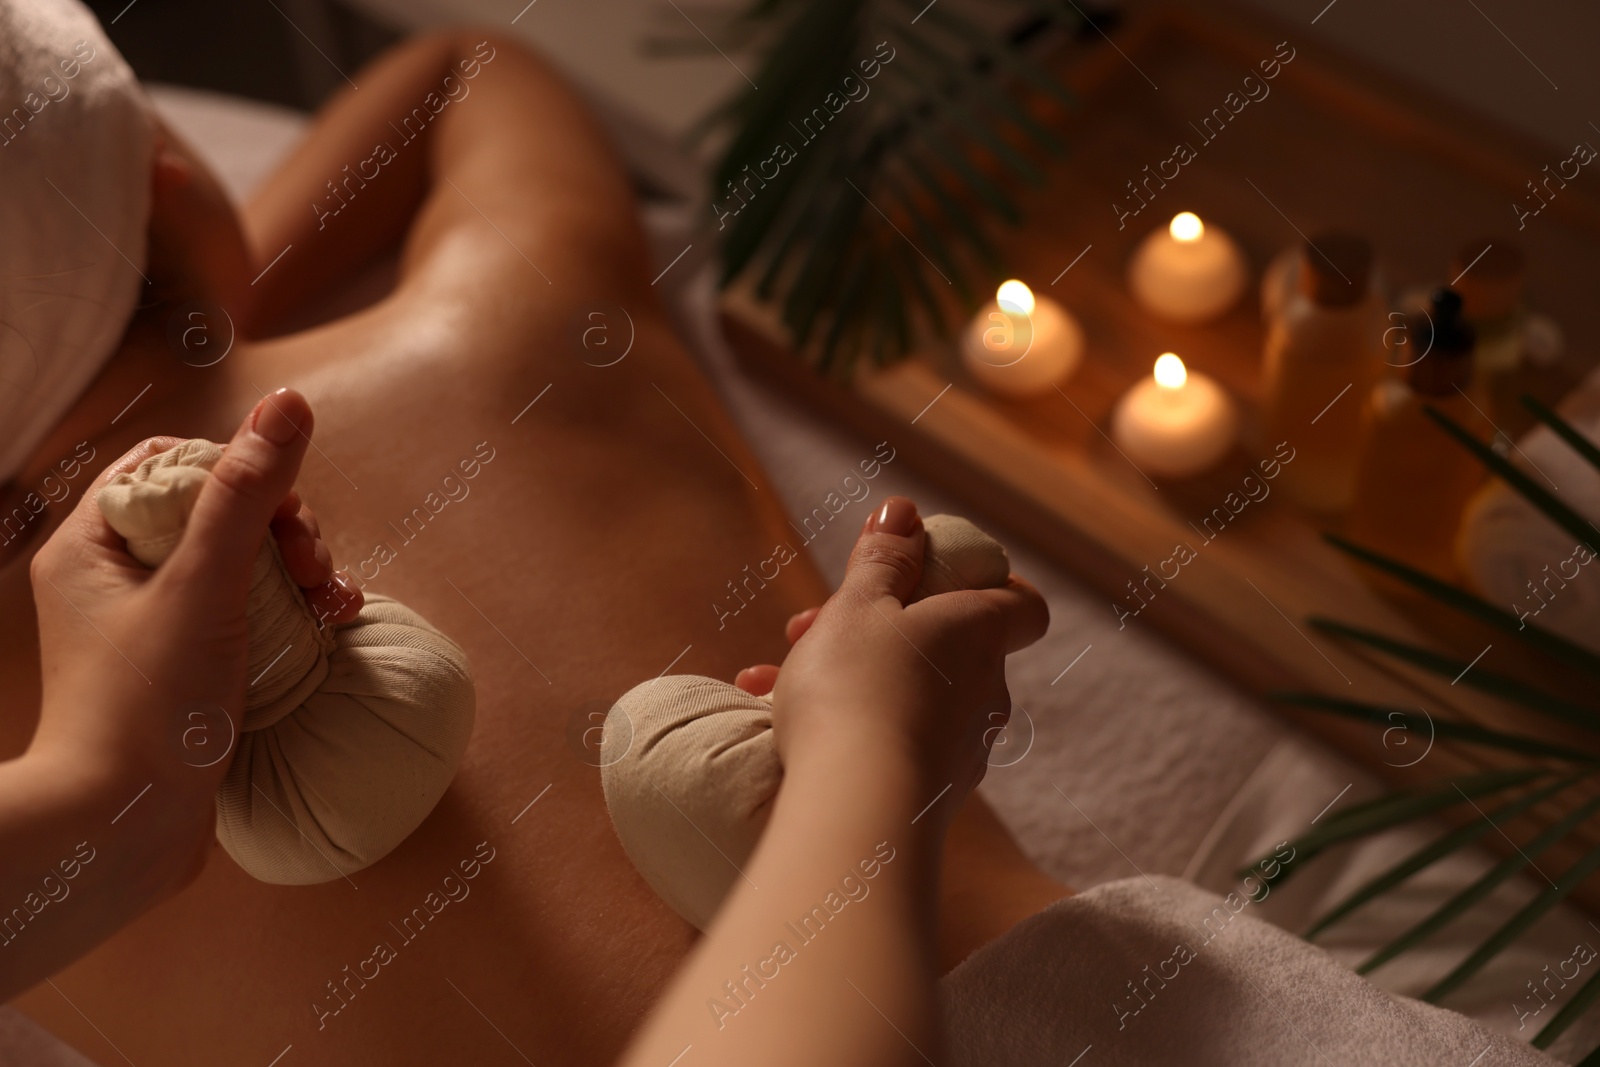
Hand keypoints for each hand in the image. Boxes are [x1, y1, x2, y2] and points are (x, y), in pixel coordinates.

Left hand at [26, 388, 353, 885]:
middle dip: (284, 529)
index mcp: (92, 547)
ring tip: (332, 604)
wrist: (124, 833)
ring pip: (246, 565)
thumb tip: (289, 403)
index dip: (238, 469)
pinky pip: (253, 616)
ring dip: (302, 572)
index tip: (280, 509)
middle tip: (315, 568)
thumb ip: (247, 493)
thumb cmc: (147, 708)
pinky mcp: (190, 672)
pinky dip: (296, 615)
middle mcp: (116, 581)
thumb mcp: (205, 587)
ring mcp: (155, 630)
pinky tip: (332, 630)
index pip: (171, 463)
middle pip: (219, 513)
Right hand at [767, 498, 1047, 826]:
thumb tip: (906, 510)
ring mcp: (964, 747)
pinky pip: (891, 739)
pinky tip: (778, 723)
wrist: (855, 810)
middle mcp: (987, 691)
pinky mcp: (934, 794)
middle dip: (879, 626)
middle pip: (948, 643)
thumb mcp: (857, 606)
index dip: (985, 583)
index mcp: (978, 633)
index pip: (1021, 602)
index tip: (928, 577)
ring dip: (849, 675)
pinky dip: (847, 724)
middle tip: (813, 626)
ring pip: (909, 691)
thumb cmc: (856, 689)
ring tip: (773, 677)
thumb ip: (883, 557)